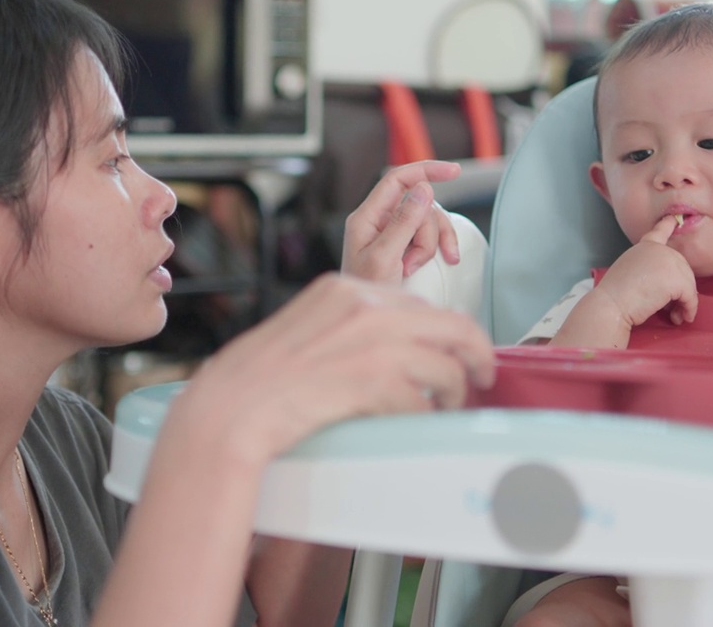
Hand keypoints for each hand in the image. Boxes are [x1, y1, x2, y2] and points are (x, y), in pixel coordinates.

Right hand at [175, 273, 495, 464]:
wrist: (228, 410)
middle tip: (483, 376)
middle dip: (475, 355)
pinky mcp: (372, 379)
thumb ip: (352, 326)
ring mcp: (370, 341)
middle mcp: (363, 305)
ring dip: (455, 393)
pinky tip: (416, 424)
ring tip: (450, 408)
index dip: (447, 332)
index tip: (459, 350)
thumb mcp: (309, 329)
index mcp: (345, 288)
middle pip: (449, 326)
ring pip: (445, 366)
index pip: (419, 302)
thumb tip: (403, 346)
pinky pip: (422, 402)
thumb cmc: (260, 381)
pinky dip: (425, 417)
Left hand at [342, 160, 462, 283]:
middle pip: (420, 204)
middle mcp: (379, 221)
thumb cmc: (364, 294)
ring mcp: (392, 234)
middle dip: (428, 231)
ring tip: (414, 267)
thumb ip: (403, 223)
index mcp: (366, 217)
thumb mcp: (385, 258)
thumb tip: (422, 189)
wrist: (363, 326)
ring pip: (428, 222)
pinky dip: (433, 250)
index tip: (453, 172)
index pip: (397, 179)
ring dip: (430, 244)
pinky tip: (426, 265)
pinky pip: (428, 237)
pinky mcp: (403, 246)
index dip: (425, 170)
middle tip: (415, 259)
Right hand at [591, 215, 698, 328]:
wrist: (611, 304)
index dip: (669, 225)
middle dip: (682, 289)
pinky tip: (681, 318)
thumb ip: (650, 270)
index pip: (660, 231)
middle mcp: (658, 250)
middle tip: (674, 310)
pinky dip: (689, 309)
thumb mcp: (631, 273)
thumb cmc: (615, 296)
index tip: (676, 218)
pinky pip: (691, 296)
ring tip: (677, 317)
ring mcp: (669, 261)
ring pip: (689, 283)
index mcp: (644, 247)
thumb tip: (669, 288)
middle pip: (682, 268)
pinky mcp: (676, 278)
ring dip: (686, 303)